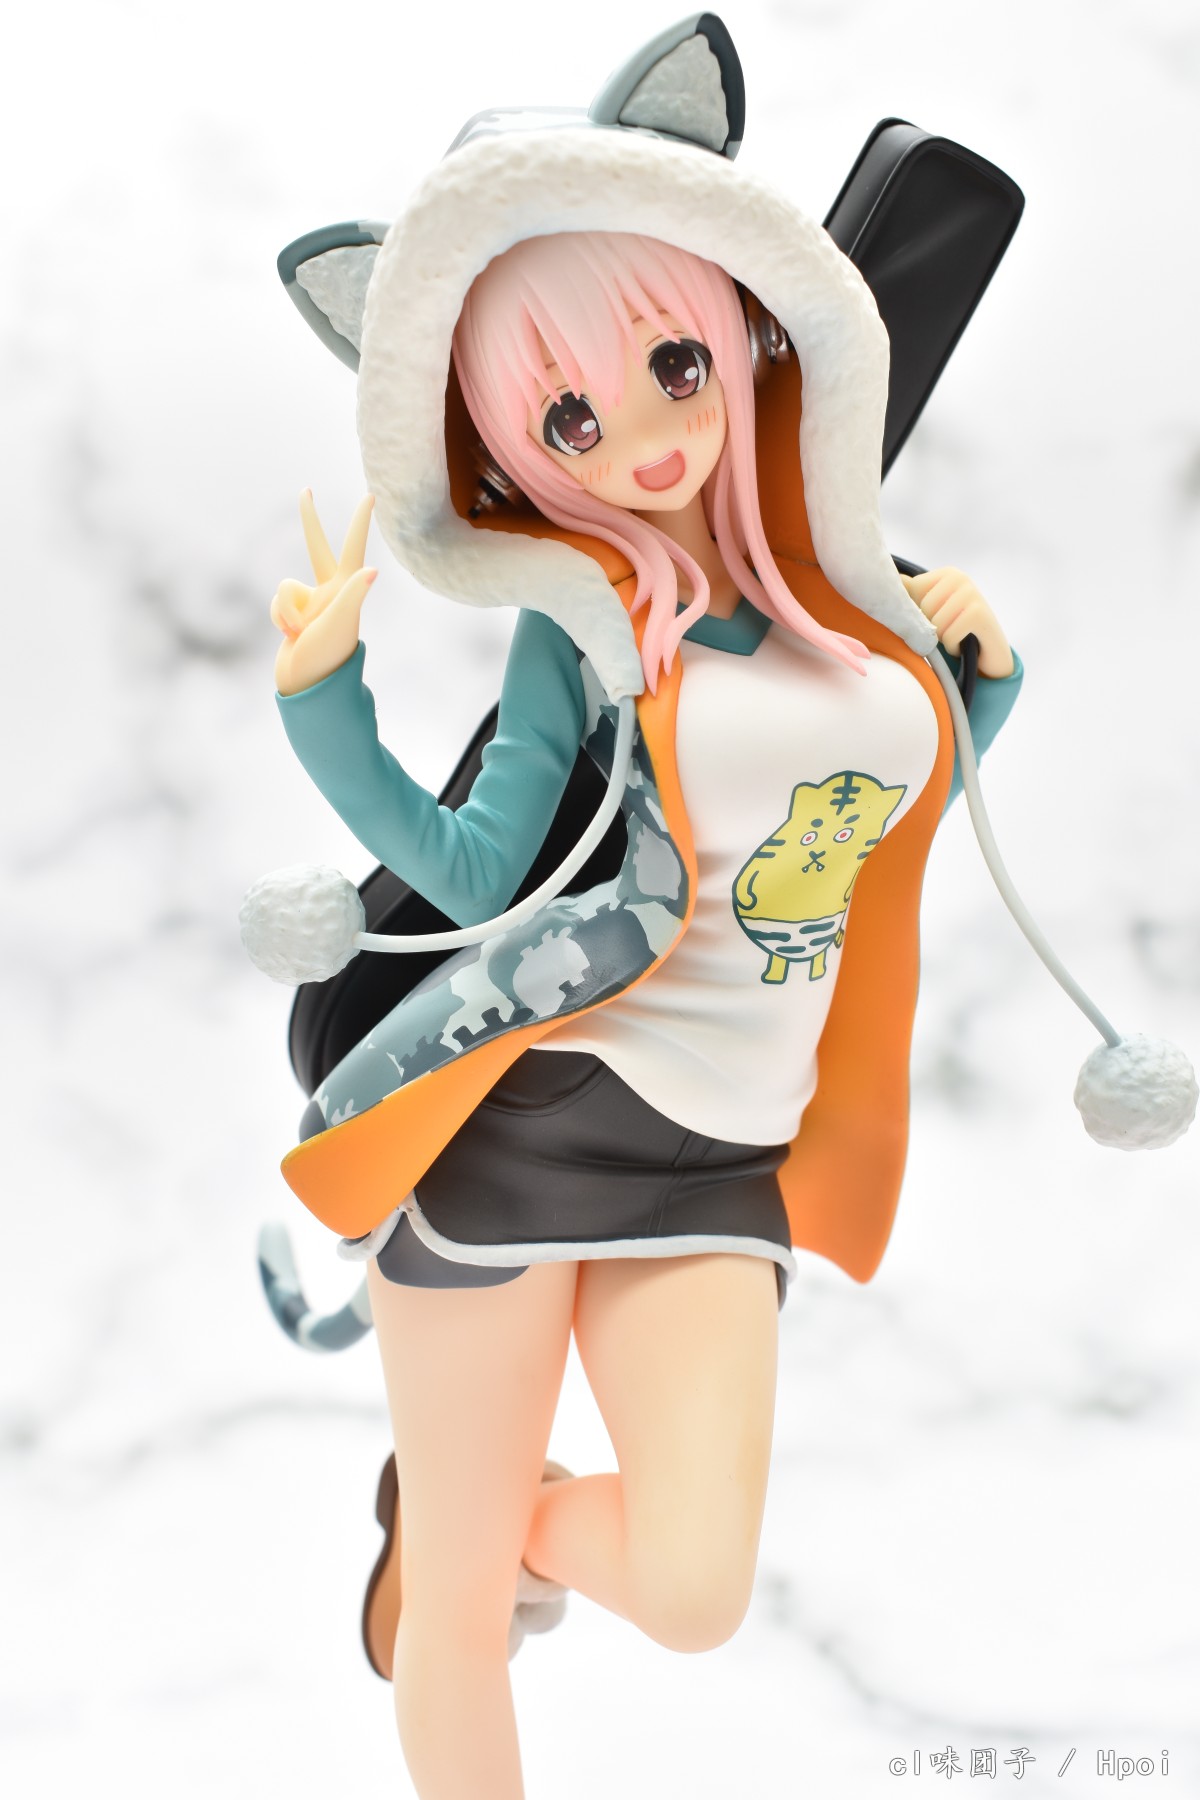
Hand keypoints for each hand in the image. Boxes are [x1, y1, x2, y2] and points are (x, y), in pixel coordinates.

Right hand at [272, 492, 376, 694]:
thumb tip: (372, 571)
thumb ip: (352, 594)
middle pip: (315, 547)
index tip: (370, 496)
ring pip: (284, 587)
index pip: (353, 547)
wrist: (306, 684)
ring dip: (285, 611)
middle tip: (305, 491)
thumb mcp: (340, 622)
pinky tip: (292, 638)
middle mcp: (329, 592)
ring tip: (300, 634)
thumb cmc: (326, 655)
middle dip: (309, 520)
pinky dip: (279, 619)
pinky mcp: (292, 614)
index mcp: (345, 589)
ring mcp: (310, 603)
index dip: (359, 521)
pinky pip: (276, 604)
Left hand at [900, 567, 1013, 678]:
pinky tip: (965, 643)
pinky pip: (948, 636)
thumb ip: (911, 594)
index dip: (917, 613)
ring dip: (942, 639)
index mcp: (946, 574)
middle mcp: (959, 577)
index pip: (910, 592)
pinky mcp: (979, 613)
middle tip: (949, 629)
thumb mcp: (932, 611)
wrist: (989, 654)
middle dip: (930, 628)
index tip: (936, 618)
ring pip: (934, 624)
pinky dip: (953, 647)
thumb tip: (890, 578)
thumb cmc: (956, 631)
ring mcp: (972, 593)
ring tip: (958, 635)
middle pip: (921, 609)